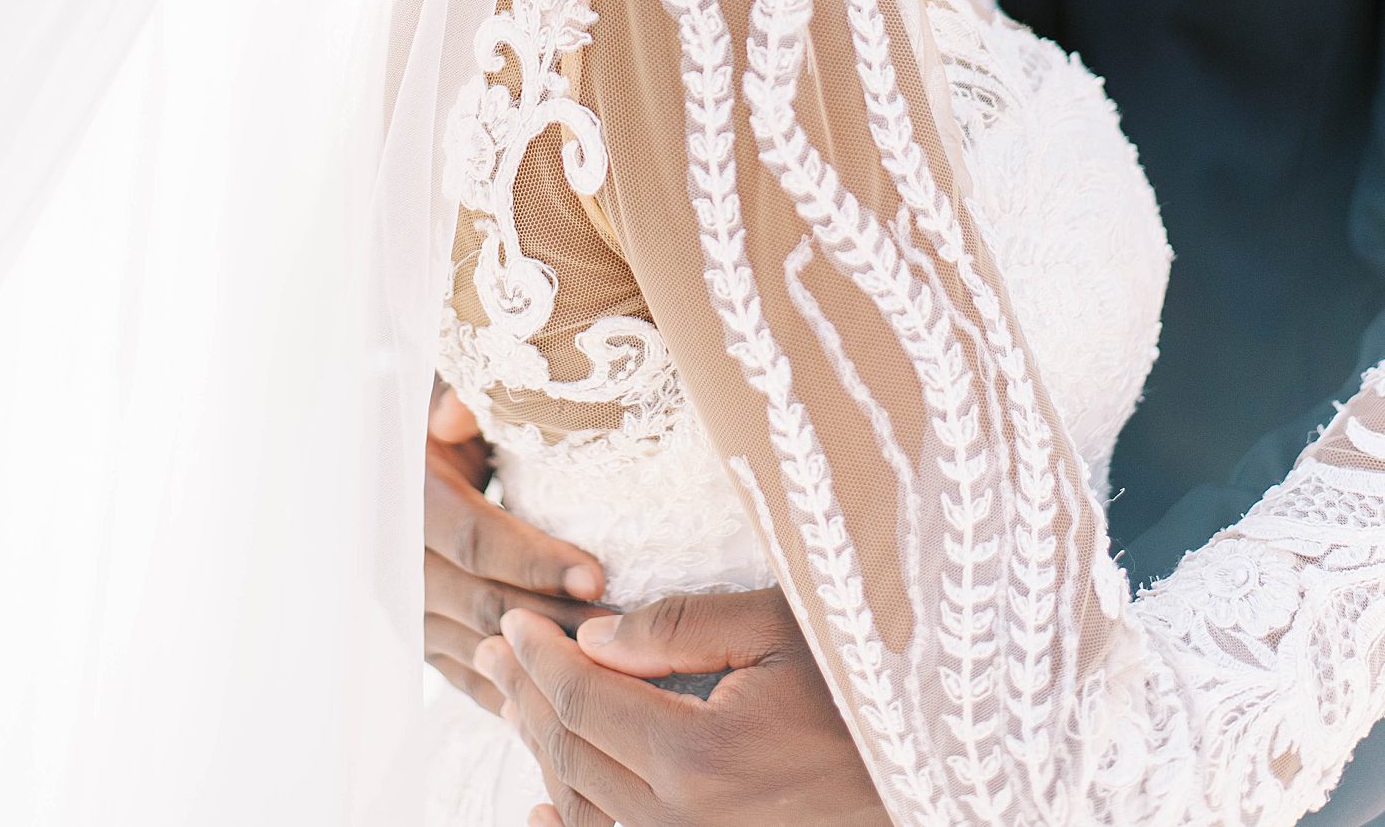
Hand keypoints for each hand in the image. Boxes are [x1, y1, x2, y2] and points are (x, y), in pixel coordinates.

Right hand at [424, 387, 607, 714]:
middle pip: (483, 604)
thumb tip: (455, 411)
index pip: (473, 540)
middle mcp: (395, 562)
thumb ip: (460, 401)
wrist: (401, 454)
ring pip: (479, 647)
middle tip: (623, 630)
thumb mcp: (445, 395)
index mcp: (404, 497)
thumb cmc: (444, 418)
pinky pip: (466, 674)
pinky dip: (512, 691)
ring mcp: (405, 608)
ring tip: (610, 668)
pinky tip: (562, 701)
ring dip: (543, 662)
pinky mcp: (421, 635)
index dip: (535, 561)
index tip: (596, 574)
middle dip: (556, 621)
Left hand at [473, 586, 887, 826]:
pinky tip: (538, 808)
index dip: (537, 656)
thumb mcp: (780, 626)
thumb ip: (681, 626)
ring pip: (580, 807)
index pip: (580, 699)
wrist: (936, 771)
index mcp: (696, 755)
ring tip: (511, 699)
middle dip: (521, 696)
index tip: (513, 622)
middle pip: (568, 754)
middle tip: (491, 652)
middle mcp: (683, 822)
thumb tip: (595, 634)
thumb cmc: (864, 686)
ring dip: (535, 750)